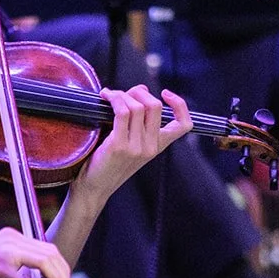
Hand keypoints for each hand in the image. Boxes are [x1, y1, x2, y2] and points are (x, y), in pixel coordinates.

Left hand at [73, 85, 192, 206]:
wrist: (94, 188)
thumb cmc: (108, 163)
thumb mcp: (130, 144)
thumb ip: (138, 120)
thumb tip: (141, 89)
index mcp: (158, 147)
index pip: (184, 125)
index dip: (180, 105)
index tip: (165, 94)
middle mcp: (151, 147)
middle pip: (155, 106)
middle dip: (139, 92)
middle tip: (124, 94)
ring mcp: (136, 147)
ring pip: (137, 106)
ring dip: (121, 94)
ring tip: (109, 96)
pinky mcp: (119, 145)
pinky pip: (122, 112)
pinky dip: (114, 99)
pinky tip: (105, 97)